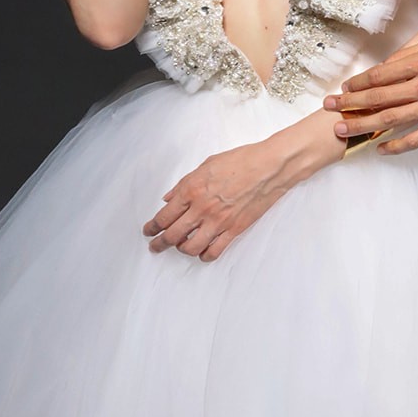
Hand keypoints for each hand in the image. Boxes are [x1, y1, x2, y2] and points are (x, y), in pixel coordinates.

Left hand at [142, 139, 289, 261]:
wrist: (269, 167)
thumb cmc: (241, 160)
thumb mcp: (206, 165)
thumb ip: (184, 183)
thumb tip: (169, 197)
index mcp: (191, 190)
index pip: (164, 216)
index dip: (152, 227)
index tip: (148, 231)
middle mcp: (201, 208)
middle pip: (172, 235)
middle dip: (159, 244)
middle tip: (155, 246)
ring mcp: (218, 221)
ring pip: (190, 247)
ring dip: (181, 250)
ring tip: (181, 246)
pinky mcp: (234, 230)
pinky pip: (214, 251)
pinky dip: (204, 256)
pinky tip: (202, 252)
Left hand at [323, 36, 417, 154]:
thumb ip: (411, 55)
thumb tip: (385, 67)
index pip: (380, 74)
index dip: (358, 83)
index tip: (344, 89)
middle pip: (378, 97)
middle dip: (349, 103)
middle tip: (328, 108)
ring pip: (390, 119)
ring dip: (363, 125)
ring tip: (342, 129)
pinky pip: (415, 139)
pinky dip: (396, 146)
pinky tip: (380, 148)